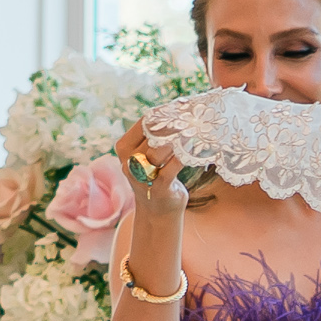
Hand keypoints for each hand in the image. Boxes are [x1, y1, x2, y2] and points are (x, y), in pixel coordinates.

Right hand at [108, 115, 189, 250]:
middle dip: (175, 126)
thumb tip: (178, 110)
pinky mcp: (157, 188)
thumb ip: (156, 137)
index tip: (183, 108)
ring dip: (180, 140)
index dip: (164, 114)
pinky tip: (195, 150)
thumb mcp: (149, 155)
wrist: (158, 212)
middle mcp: (128, 160)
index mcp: (124, 147)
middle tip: (194, 118)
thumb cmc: (156, 177)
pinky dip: (184, 157)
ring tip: (196, 131)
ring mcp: (141, 175)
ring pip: (160, 149)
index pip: (144, 123)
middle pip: (153, 135)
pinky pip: (172, 167)